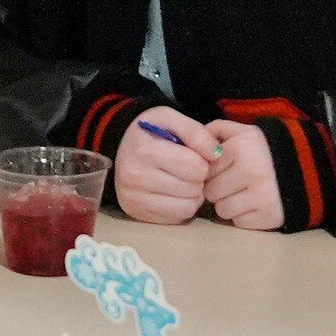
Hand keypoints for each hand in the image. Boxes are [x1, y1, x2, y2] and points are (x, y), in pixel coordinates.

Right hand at [112, 109, 214, 223]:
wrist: (119, 147)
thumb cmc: (149, 132)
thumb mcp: (169, 118)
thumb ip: (196, 132)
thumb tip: (216, 154)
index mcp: (145, 151)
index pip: (196, 167)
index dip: (203, 161)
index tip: (194, 156)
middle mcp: (136, 178)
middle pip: (193, 188)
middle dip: (198, 178)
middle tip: (189, 169)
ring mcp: (134, 199)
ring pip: (188, 207)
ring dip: (193, 194)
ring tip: (184, 181)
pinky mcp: (137, 214)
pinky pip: (177, 218)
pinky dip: (181, 206)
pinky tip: (174, 192)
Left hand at [194, 119, 286, 230]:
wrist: (309, 170)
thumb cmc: (269, 150)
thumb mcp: (247, 132)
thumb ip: (219, 129)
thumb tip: (192, 139)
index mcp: (242, 148)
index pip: (205, 170)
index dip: (212, 172)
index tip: (224, 170)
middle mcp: (251, 172)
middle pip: (210, 192)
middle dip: (218, 189)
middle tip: (233, 184)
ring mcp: (261, 197)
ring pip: (222, 210)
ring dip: (229, 205)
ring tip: (244, 194)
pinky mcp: (269, 217)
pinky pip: (239, 223)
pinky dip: (244, 216)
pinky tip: (255, 205)